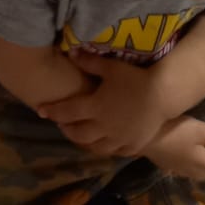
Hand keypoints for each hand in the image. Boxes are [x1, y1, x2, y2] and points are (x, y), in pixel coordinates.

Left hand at [38, 51, 169, 155]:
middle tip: (62, 124)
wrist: (164, 95)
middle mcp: (103, 127)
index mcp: (95, 107)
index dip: (52, 111)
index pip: (67, 111)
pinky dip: (104, 148)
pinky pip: (113, 152)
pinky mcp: (131, 145)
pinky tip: (103, 143)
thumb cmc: (136, 79)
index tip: (40, 110)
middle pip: (78, 133)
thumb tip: (70, 53)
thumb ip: (89, 62)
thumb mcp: (111, 67)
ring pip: (94, 146)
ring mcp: (118, 139)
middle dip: (66, 129)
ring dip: (83, 142)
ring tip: (80, 136)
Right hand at [145, 114, 204, 179]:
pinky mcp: (164, 164)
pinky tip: (183, 160)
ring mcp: (176, 168)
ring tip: (203, 160)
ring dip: (201, 169)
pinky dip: (187, 167)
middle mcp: (190, 169)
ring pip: (193, 173)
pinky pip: (180, 170)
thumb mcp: (198, 129)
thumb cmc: (174, 131)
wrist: (143, 137)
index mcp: (201, 161)